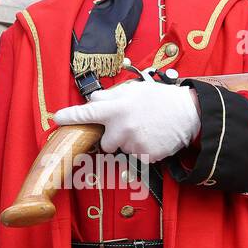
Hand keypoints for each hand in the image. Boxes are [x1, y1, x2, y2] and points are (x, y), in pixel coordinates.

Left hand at [51, 72, 200, 162]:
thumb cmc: (161, 98)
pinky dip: (143, 150)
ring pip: (122, 150)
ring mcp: (134, 144)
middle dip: (113, 138)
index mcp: (117, 108)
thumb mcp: (135, 89)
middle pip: (105, 144)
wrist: (189, 113)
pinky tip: (154, 138)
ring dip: (130, 143)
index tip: (57, 119)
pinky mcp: (146, 156)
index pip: (87, 113)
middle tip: (130, 126)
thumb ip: (112, 96)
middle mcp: (122, 128)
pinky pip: (137, 157)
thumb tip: (93, 100)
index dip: (70, 117)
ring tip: (146, 130)